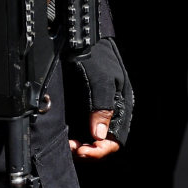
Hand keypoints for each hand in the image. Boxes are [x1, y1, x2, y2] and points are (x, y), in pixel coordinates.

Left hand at [65, 38, 132, 158]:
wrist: (81, 36)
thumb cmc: (96, 53)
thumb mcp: (101, 78)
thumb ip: (102, 106)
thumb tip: (98, 135)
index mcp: (121, 106)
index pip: (115, 138)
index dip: (101, 149)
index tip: (85, 150)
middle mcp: (109, 111)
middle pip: (102, 142)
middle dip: (88, 149)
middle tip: (73, 148)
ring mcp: (95, 110)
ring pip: (90, 138)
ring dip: (80, 145)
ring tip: (68, 144)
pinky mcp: (82, 108)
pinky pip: (80, 129)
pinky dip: (73, 136)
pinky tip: (65, 136)